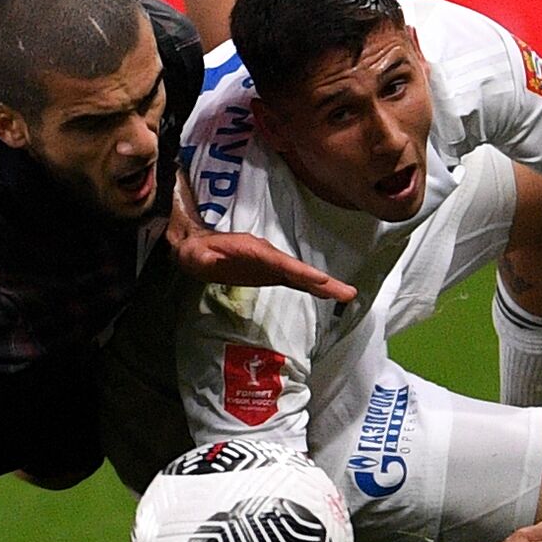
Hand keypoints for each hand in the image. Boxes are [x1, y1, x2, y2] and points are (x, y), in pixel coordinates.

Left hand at [169, 226, 355, 302]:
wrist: (195, 245)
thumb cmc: (194, 251)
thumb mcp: (193, 255)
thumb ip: (203, 257)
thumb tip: (209, 260)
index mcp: (251, 249)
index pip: (279, 262)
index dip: (300, 272)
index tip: (320, 280)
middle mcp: (266, 254)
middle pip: (298, 268)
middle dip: (322, 281)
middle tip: (348, 292)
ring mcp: (270, 263)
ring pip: (300, 274)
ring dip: (324, 285)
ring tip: (347, 295)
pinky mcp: (270, 272)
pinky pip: (294, 280)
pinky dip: (312, 286)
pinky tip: (327, 295)